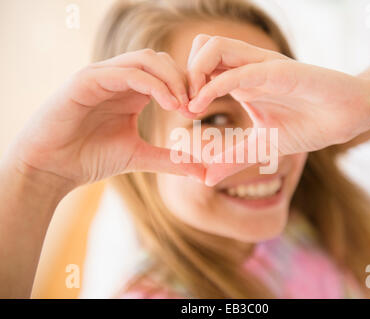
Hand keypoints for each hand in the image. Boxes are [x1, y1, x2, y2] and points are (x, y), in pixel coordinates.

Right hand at [10, 49, 204, 189]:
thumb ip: (169, 160)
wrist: (51, 169)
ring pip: (146, 60)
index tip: (199, 111)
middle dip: (184, 80)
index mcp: (131, 91)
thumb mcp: (138, 156)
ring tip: (183, 106)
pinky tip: (167, 103)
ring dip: (171, 79)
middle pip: (161, 60)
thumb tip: (203, 173)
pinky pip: (126, 72)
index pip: (167, 73)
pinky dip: (152, 83)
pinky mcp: (87, 80)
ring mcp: (102, 76)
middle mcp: (119, 79)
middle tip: (195, 107)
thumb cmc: (89, 159)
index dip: (187, 87)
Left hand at [186, 35, 369, 184]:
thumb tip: (206, 180)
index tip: (180, 114)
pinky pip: (240, 70)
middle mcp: (248, 67)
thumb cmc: (308, 125)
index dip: (184, 85)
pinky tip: (200, 106)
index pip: (201, 66)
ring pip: (214, 47)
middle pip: (200, 48)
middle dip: (182, 75)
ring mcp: (262, 66)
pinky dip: (214, 86)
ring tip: (191, 105)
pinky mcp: (279, 71)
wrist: (347, 118)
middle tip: (180, 106)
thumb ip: (233, 158)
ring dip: (194, 74)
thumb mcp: (261, 146)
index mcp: (243, 80)